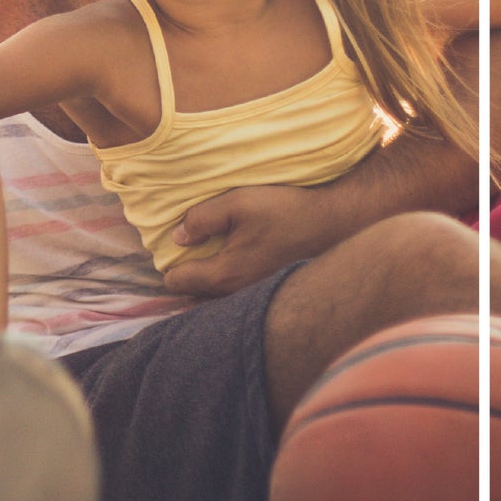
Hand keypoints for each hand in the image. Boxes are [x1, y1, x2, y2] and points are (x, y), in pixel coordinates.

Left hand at [161, 184, 340, 296]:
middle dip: (185, 270)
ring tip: (210, 249)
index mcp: (224, 273)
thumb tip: (178, 236)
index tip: (177, 242)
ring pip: (211, 295)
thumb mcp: (237, 203)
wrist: (332, 223)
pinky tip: (233, 256)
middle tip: (192, 244)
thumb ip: (201, 219)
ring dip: (204, 276)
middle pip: (191, 292)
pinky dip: (223, 279)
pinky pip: (231, 293)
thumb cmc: (284, 211)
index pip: (175, 282)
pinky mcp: (264, 291)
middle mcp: (235, 293)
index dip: (169, 260)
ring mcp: (252, 296)